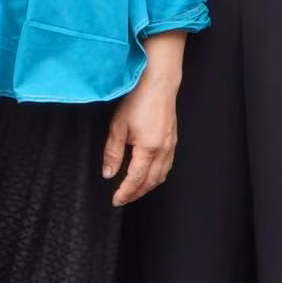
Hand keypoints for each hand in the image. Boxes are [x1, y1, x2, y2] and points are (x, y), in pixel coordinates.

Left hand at [102, 76, 179, 205]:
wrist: (159, 82)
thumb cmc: (139, 99)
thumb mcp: (118, 126)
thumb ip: (112, 153)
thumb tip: (108, 173)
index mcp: (148, 149)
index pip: (135, 179)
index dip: (125, 193)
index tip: (116, 200)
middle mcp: (163, 150)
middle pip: (150, 182)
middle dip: (136, 193)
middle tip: (123, 199)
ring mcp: (171, 146)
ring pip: (161, 176)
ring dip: (147, 187)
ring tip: (134, 191)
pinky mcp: (173, 140)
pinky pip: (167, 166)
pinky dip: (157, 176)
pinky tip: (149, 175)